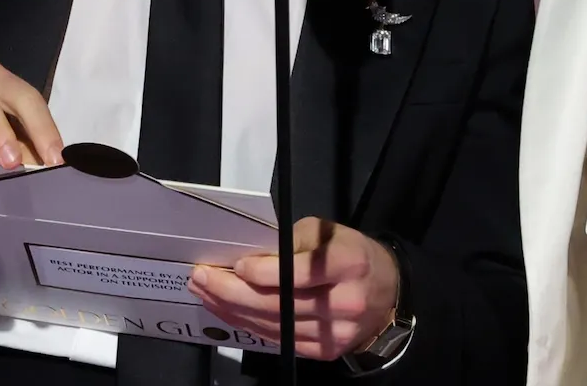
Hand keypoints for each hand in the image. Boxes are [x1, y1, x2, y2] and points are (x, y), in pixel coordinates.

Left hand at [187, 217, 399, 360]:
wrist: (385, 293)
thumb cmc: (349, 254)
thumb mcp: (325, 233)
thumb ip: (289, 244)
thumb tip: (247, 257)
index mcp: (348, 263)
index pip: (299, 272)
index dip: (264, 271)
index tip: (236, 265)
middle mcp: (344, 301)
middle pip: (279, 303)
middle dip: (232, 291)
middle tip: (201, 278)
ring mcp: (334, 332)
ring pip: (273, 325)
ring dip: (233, 310)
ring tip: (206, 293)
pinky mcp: (325, 351)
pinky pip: (279, 340)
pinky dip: (250, 326)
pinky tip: (229, 312)